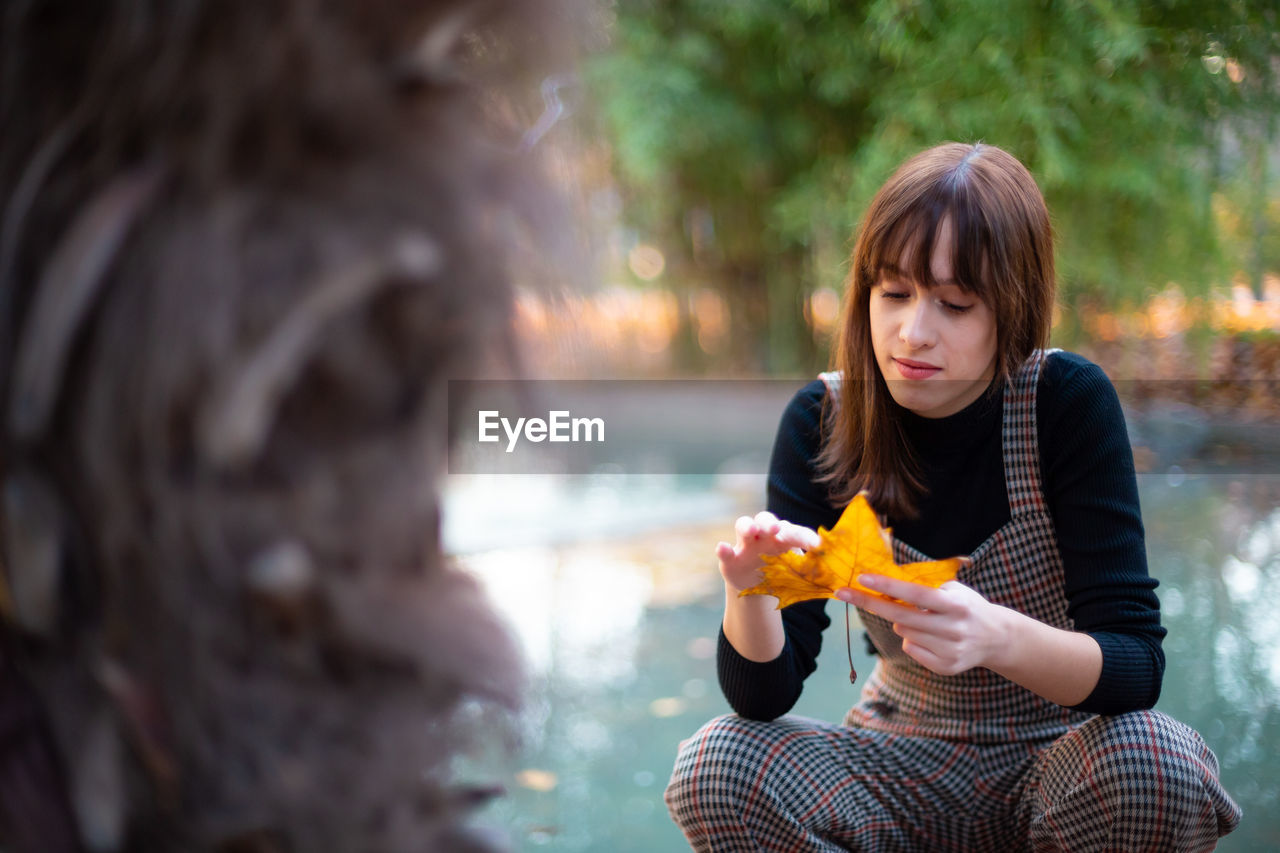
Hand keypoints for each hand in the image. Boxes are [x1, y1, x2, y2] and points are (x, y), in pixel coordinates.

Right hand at [716, 511, 819, 593]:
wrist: (758, 589)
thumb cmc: (783, 575)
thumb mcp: (798, 574)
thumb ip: (812, 573)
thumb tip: (838, 580)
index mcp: (784, 536)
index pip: (794, 530)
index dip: (804, 536)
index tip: (816, 545)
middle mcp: (764, 535)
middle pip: (765, 519)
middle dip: (770, 522)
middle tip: (775, 528)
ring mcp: (744, 544)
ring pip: (743, 526)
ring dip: (747, 526)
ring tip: (751, 531)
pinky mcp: (729, 558)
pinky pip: (724, 551)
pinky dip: (722, 549)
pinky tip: (722, 548)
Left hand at [836, 575, 1009, 675]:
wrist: (996, 638)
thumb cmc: (966, 607)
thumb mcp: (953, 591)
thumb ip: (925, 590)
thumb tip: (887, 589)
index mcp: (955, 605)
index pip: (915, 594)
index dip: (888, 586)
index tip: (862, 578)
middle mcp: (953, 629)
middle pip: (901, 617)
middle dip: (869, 603)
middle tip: (843, 592)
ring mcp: (950, 650)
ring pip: (904, 633)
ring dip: (903, 624)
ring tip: (924, 621)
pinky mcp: (946, 667)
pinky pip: (911, 650)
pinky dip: (912, 641)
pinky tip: (930, 637)